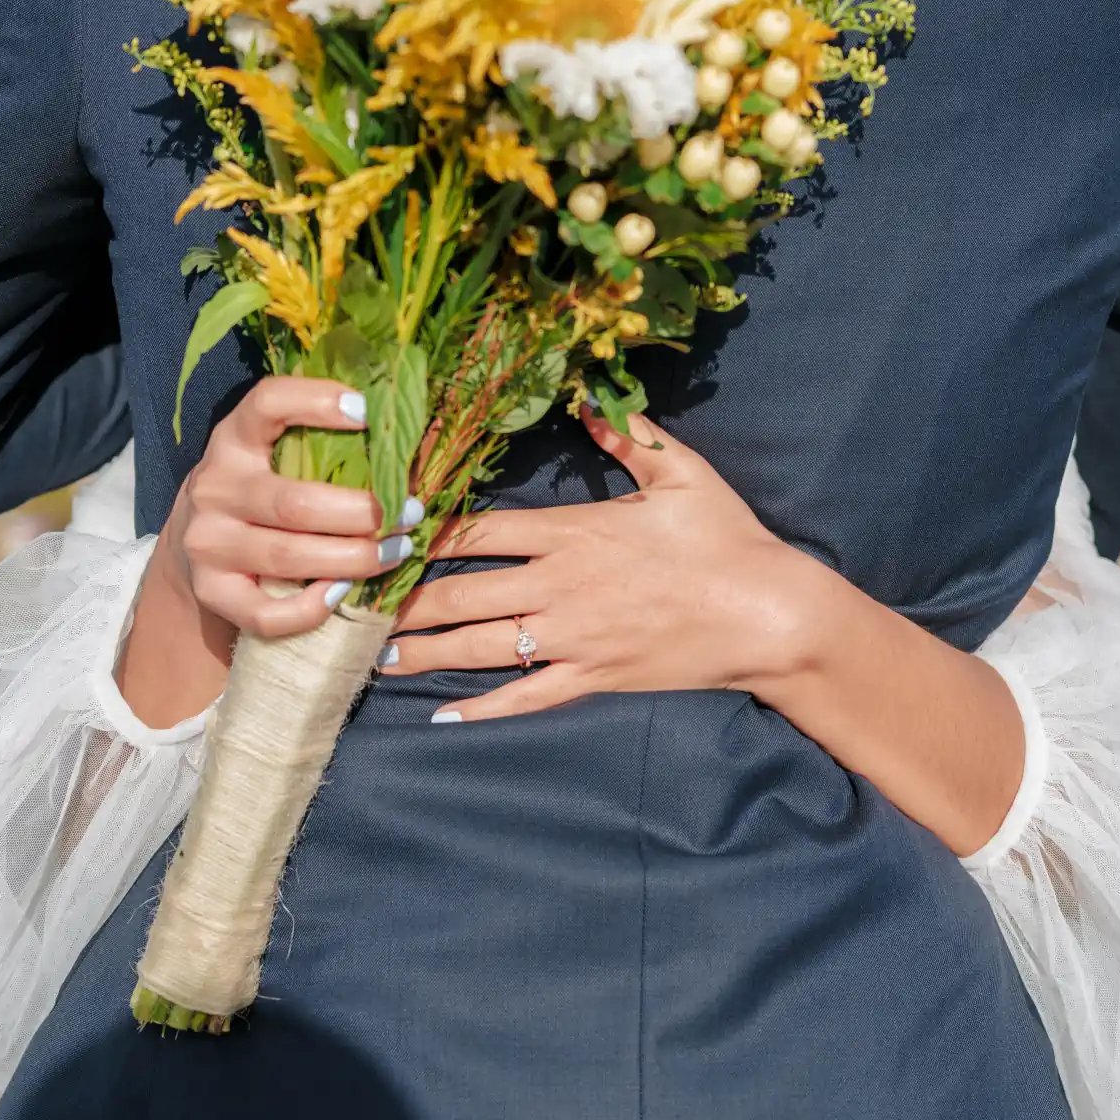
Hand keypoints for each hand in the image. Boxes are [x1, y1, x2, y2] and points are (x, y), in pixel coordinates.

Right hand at [119, 377, 419, 726]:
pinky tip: (342, 592)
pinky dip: (311, 608)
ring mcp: (208, 543)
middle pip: (296, 503)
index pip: (267, 404)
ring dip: (355, 559)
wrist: (194, 542)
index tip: (369, 411)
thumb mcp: (273, 453)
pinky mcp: (210, 592)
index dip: (317, 402)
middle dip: (364, 513)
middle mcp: (215, 488)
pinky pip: (267, 613)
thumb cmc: (259, 490)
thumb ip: (322, 443)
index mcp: (234, 439)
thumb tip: (405, 435)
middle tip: (409, 514)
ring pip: (288, 556)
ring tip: (396, 551)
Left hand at [383, 409, 827, 721]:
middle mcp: (559, 586)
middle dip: (400, 600)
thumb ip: (627, 436)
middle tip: (350, 605)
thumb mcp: (681, 473)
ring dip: (423, 654)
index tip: (376, 536)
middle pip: (459, 593)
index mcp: (572, 531)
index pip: (476, 532)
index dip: (419, 534)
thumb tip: (587, 403)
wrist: (769, 614)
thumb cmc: (728, 539)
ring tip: (375, 658)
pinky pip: (526, 697)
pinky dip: (483, 709)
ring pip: (479, 648)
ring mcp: (573, 637)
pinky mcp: (594, 677)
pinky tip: (444, 716)